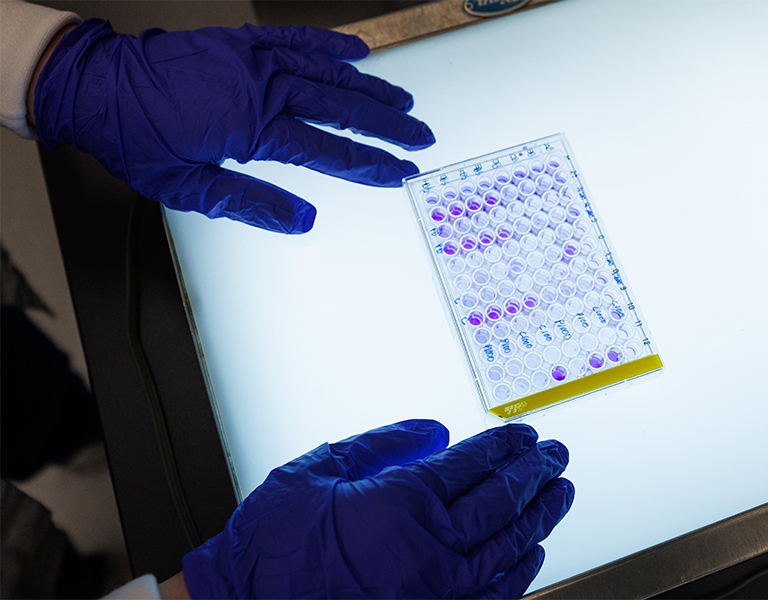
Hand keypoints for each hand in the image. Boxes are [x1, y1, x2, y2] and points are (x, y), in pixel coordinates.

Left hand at [33, 20, 434, 233]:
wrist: (94, 86)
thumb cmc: (136, 138)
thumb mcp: (187, 186)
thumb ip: (250, 202)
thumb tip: (301, 220)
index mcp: (251, 128)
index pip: (327, 151)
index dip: (369, 163)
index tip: (399, 170)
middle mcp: (260, 88)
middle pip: (339, 109)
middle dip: (385, 125)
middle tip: (419, 136)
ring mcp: (252, 59)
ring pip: (326, 72)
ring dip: (369, 88)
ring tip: (402, 100)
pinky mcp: (239, 41)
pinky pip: (293, 38)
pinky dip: (327, 44)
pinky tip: (355, 51)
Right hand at [182, 420, 573, 598]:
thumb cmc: (274, 544)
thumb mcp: (319, 470)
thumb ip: (382, 444)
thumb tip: (433, 430)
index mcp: (401, 502)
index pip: (473, 464)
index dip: (505, 446)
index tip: (524, 435)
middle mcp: (430, 547)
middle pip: (502, 501)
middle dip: (536, 474)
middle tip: (557, 457)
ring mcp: (437, 591)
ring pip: (509, 547)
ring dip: (541, 517)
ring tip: (559, 494)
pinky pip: (495, 595)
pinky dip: (521, 570)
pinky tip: (532, 551)